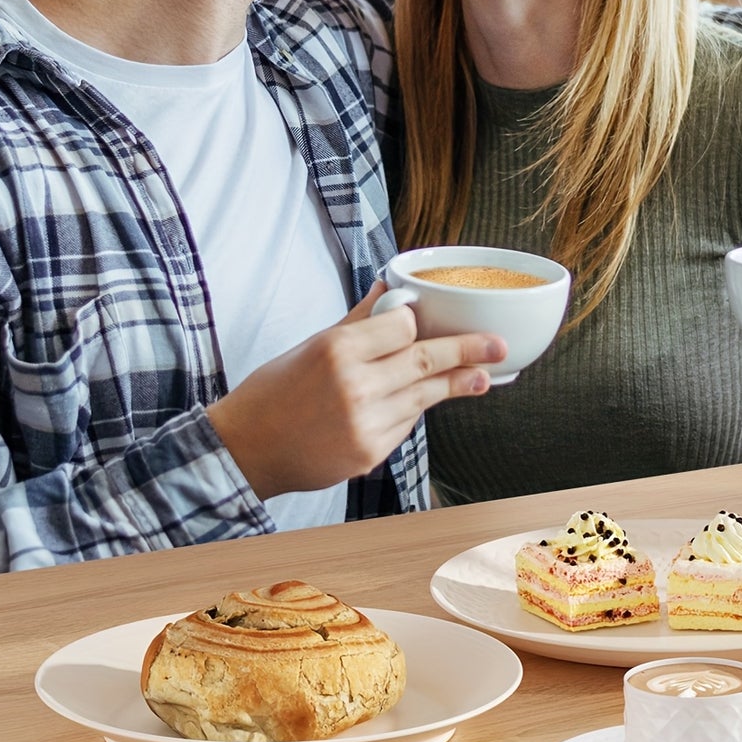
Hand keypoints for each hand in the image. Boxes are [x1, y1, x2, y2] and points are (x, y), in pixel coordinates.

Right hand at [207, 284, 505, 500]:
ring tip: (484, 376)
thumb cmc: (272, 393)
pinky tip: (420, 402)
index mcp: (338, 349)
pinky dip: (414, 410)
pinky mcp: (370, 454)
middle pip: (426, 359)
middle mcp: (355, 386)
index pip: (403, 326)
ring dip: (458, 384)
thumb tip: (389, 288)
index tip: (428, 319)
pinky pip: (407, 424)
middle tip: (498, 345)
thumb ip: (358, 318)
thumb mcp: (311, 345)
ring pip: (425, 395)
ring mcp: (365, 423)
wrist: (243, 451)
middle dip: (468, 350)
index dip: (417, 321)